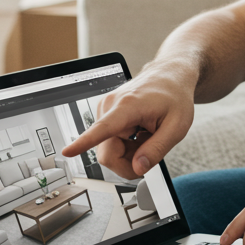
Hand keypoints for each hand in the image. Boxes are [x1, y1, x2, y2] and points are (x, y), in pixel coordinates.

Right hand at [60, 62, 196, 178]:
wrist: (170, 76)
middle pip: (107, 154)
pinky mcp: (105, 116)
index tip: (68, 151)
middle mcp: (109, 107)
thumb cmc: (174, 96)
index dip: (84, 143)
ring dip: (129, 153)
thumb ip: (157, 150)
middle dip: (128, 163)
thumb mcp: (176, 127)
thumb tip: (138, 168)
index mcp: (127, 106)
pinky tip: (140, 134)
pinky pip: (110, 143)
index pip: (102, 129)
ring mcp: (105, 111)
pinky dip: (127, 146)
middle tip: (149, 154)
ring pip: (108, 152)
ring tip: (147, 137)